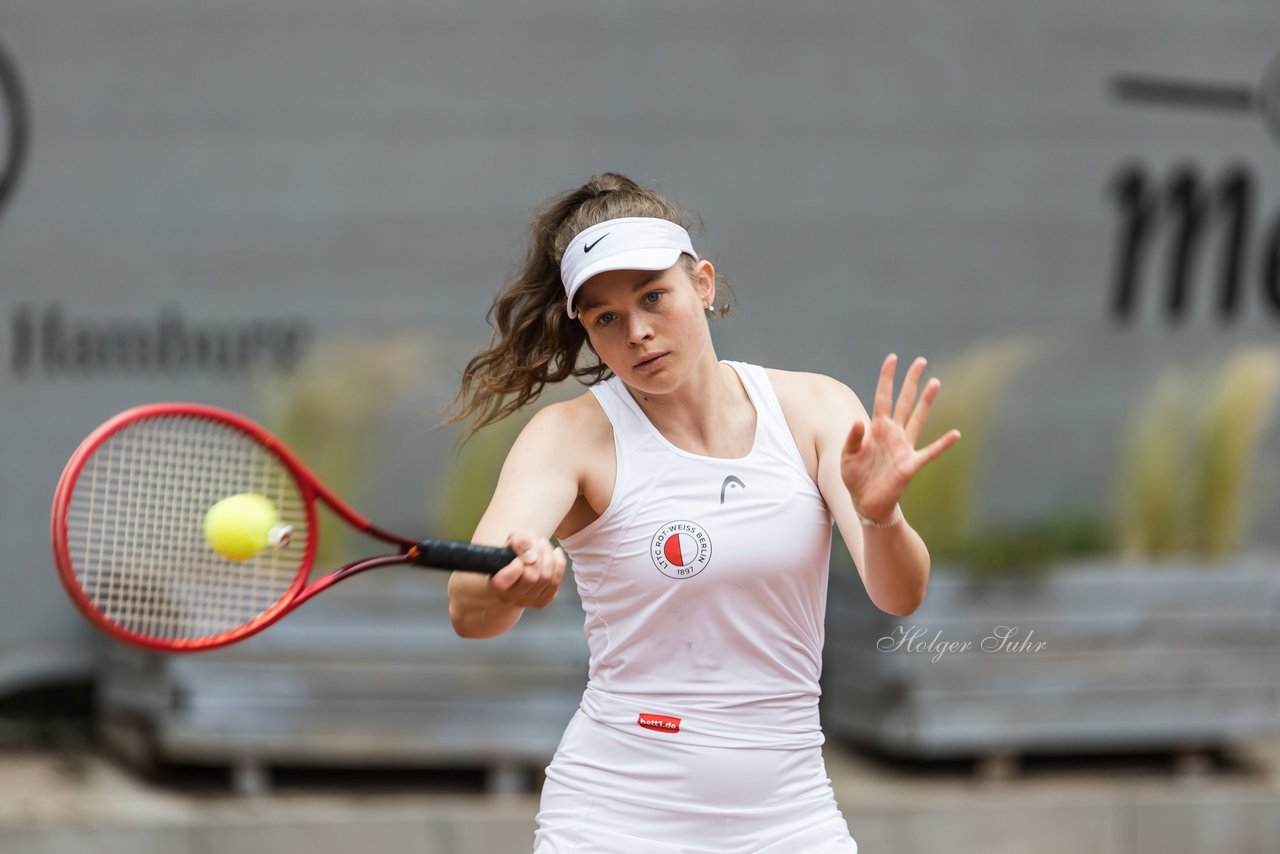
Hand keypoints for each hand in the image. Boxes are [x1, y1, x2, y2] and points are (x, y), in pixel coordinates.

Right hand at [489, 532, 565, 608]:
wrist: (517, 570)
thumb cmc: (510, 556)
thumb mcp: (510, 542)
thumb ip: (518, 541)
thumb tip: (530, 550)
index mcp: (497, 586)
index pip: (507, 579)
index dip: (519, 561)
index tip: (524, 550)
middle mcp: (511, 598)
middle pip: (531, 577)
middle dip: (538, 554)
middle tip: (538, 541)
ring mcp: (528, 601)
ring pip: (546, 578)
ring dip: (548, 556)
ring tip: (543, 544)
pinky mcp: (542, 601)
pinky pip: (556, 582)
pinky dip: (559, 564)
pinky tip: (555, 553)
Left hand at [841, 354, 960, 522]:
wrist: (865, 502)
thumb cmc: (855, 477)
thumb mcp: (847, 457)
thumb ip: (853, 439)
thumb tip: (860, 421)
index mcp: (876, 428)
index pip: (882, 397)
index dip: (887, 378)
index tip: (892, 358)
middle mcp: (893, 433)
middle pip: (904, 402)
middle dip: (911, 381)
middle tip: (920, 361)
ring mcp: (904, 447)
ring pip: (918, 419)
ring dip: (926, 401)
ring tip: (935, 382)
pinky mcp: (910, 464)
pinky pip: (930, 452)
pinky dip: (942, 444)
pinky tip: (955, 434)